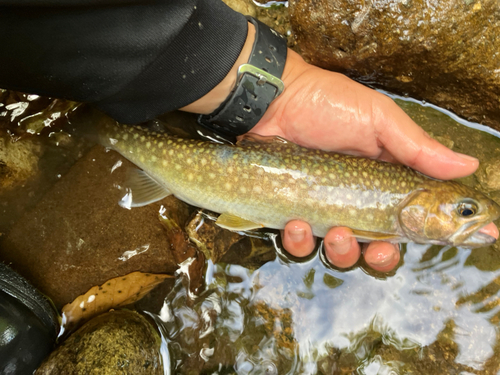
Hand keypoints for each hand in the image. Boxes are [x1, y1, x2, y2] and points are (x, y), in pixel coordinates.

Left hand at [252, 49, 483, 270]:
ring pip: (338, 251)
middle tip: (374, 247)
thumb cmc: (326, 104)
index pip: (409, 217)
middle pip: (376, 246)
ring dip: (340, 252)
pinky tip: (296, 224)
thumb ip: (418, 147)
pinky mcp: (291, 211)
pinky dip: (300, 241)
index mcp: (384, 180)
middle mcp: (355, 199)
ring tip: (333, 233)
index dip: (423, 234)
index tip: (439, 242)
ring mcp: (322, 208)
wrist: (272, 100)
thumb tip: (469, 165)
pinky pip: (299, 243)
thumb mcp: (378, 119)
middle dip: (378, 256)